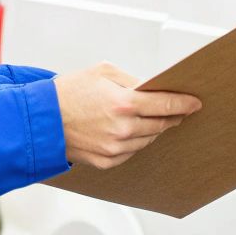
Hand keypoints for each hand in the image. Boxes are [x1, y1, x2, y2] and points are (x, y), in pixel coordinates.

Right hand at [54, 62, 201, 169]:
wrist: (40, 119)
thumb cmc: (67, 92)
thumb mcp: (102, 72)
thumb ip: (132, 80)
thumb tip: (153, 90)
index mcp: (123, 103)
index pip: (166, 105)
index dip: (184, 103)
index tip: (195, 103)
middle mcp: (123, 129)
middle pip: (161, 124)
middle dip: (172, 117)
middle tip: (178, 111)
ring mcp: (115, 148)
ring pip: (148, 139)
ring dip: (153, 129)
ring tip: (150, 119)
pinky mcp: (107, 161)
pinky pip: (132, 151)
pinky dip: (135, 141)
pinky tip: (128, 131)